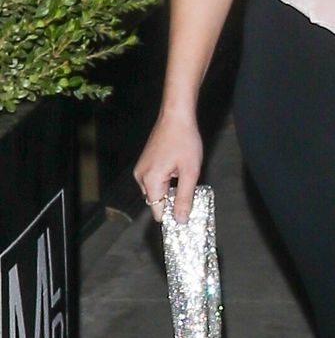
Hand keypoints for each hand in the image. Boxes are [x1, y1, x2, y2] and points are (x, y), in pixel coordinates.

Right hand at [133, 109, 202, 224]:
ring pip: (156, 192)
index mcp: (150, 180)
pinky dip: (166, 183)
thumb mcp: (190, 172)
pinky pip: (154, 181)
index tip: (186, 217)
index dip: (171, 216)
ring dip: (169, 191)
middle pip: (156, 202)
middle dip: (172, 203)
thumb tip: (180, 220)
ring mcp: (141, 169)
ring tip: (185, 179)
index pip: (157, 211)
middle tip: (190, 196)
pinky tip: (178, 173)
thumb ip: (184, 198)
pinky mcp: (145, 164)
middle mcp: (141, 177)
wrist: (176, 117)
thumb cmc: (184, 141)